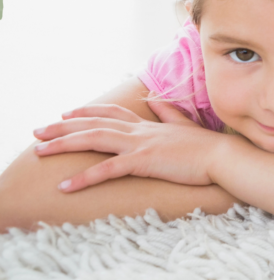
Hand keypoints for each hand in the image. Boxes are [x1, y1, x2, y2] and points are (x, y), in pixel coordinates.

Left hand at [32, 99, 234, 191]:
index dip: (87, 112)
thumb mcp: (184, 125)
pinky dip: (85, 177)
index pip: (111, 113)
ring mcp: (141, 144)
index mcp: (148, 124)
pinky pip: (108, 169)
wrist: (223, 156)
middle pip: (94, 124)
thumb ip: (167, 112)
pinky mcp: (144, 161)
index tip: (65, 114)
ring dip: (64, 145)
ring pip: (95, 139)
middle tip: (38, 132)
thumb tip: (156, 98)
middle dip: (63, 127)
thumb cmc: (207, 146)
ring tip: (40, 152)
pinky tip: (66, 186)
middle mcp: (140, 130)